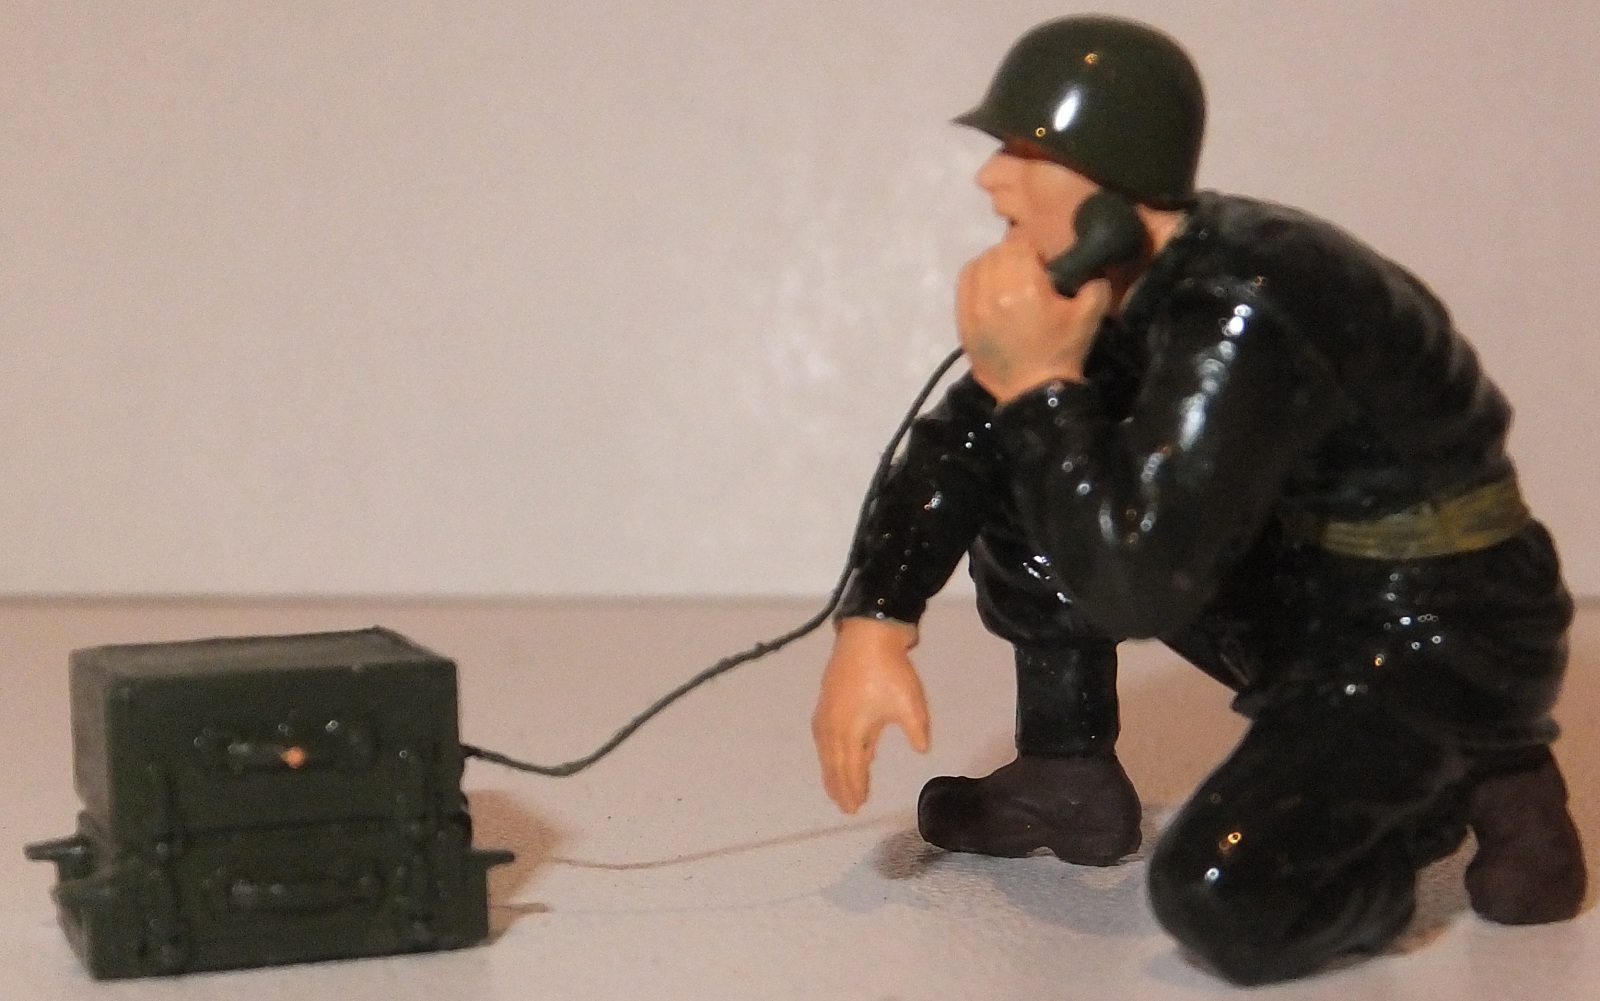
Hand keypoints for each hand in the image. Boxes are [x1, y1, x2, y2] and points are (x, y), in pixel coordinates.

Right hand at [812, 617, 930, 813]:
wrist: (867, 634)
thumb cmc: (890, 671)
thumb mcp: (910, 704)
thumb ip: (916, 732)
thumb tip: (921, 750)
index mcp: (851, 732)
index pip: (851, 769)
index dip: (855, 789)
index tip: (858, 806)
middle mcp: (833, 727)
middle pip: (834, 765)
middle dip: (840, 787)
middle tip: (846, 808)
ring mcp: (826, 713)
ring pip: (825, 752)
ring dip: (831, 772)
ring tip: (835, 788)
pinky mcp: (825, 701)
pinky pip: (823, 737)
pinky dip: (826, 752)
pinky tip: (831, 753)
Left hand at [956, 236, 1111, 403]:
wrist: (1033, 392)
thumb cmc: (1061, 353)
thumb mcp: (1089, 318)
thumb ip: (1096, 286)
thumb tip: (1092, 269)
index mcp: (1024, 287)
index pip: (1020, 245)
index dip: (1033, 250)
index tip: (1042, 263)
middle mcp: (993, 293)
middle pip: (997, 253)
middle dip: (1013, 256)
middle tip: (1026, 270)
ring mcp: (973, 309)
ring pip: (977, 266)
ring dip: (992, 265)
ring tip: (1005, 277)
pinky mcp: (962, 323)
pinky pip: (963, 287)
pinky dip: (976, 281)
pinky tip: (988, 289)